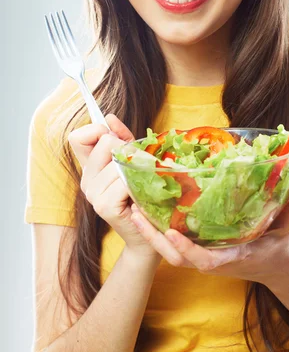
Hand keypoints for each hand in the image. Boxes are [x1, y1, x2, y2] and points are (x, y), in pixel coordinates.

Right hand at [68, 114, 160, 262]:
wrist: (149, 234)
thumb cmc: (144, 195)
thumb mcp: (134, 159)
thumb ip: (123, 138)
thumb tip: (110, 117)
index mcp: (90, 167)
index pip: (77, 137)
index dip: (96, 131)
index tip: (115, 138)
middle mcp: (87, 180)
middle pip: (105, 142)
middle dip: (128, 148)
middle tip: (139, 165)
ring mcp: (93, 194)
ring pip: (118, 161)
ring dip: (138, 167)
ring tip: (143, 182)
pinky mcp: (103, 205)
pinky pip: (123, 180)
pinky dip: (138, 183)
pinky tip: (140, 194)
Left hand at [130, 177, 288, 283]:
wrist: (275, 264)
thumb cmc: (280, 243)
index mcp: (232, 256)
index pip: (206, 260)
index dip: (188, 249)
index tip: (173, 232)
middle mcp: (213, 259)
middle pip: (177, 257)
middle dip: (155, 239)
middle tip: (136, 213)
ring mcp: (203, 255)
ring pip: (170, 251)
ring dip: (151, 232)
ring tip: (133, 207)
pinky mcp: (199, 248)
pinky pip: (174, 242)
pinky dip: (158, 229)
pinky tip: (146, 206)